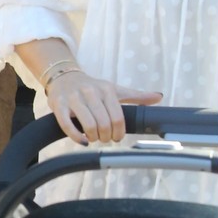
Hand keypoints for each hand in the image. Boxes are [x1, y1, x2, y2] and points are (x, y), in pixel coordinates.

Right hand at [45, 69, 162, 143]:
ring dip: (93, 137)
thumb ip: (136, 95)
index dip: (119, 133)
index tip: (116, 137)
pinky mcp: (58, 104)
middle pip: (104, 123)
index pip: (118, 117)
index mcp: (106, 89)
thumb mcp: (114, 89)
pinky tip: (82, 140)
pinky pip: (67, 125)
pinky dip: (76, 137)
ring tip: (93, 138)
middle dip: (105, 136)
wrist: (64, 77)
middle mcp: (90, 92)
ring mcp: (73, 98)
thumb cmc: (92, 88)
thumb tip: (159, 97)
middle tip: (104, 139)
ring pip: (88, 125)